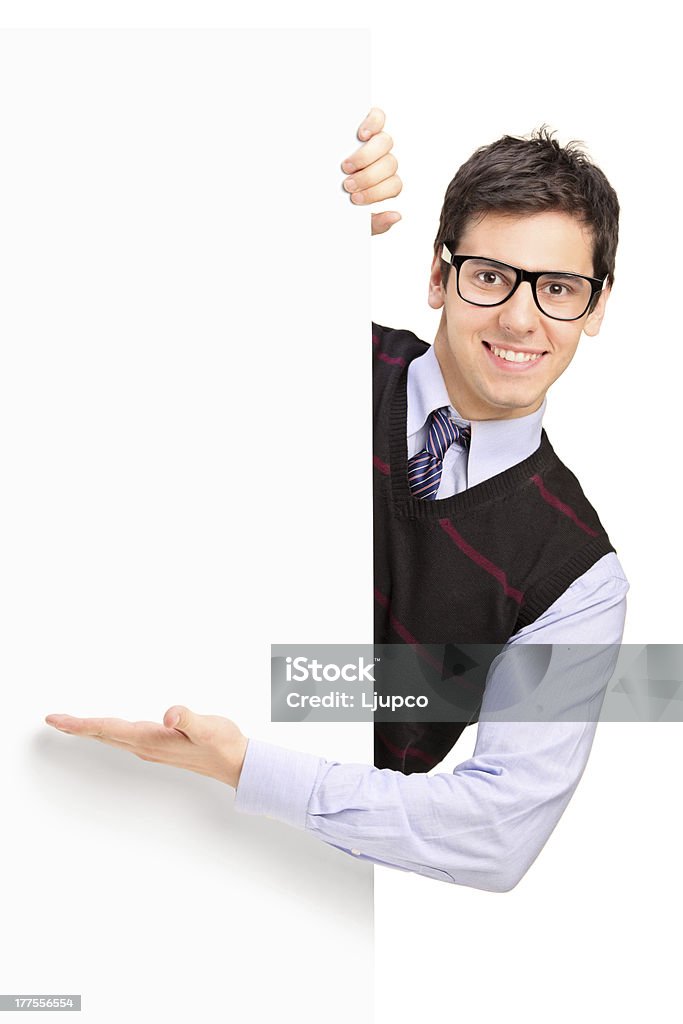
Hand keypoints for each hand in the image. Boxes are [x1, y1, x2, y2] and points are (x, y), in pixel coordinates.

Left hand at [45, 706, 247, 788]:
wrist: (235, 763)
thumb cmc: (222, 744)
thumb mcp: (208, 726)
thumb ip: (188, 718)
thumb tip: (170, 715)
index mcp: (151, 740)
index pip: (107, 728)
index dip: (80, 724)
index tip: (55, 720)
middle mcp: (145, 746)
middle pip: (103, 734)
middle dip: (77, 727)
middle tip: (52, 720)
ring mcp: (150, 748)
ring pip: (111, 737)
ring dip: (90, 730)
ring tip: (71, 723)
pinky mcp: (157, 746)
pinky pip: (122, 738)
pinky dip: (106, 731)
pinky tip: (106, 728)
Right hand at [341, 108, 401, 234]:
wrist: (311, 189)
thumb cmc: (333, 202)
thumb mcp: (352, 220)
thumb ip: (375, 224)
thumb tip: (396, 216)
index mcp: (382, 183)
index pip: (394, 185)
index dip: (378, 192)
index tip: (355, 199)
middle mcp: (382, 161)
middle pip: (390, 164)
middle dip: (368, 178)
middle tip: (347, 185)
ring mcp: (374, 141)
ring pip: (386, 143)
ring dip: (366, 156)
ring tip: (346, 166)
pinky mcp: (365, 124)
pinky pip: (378, 118)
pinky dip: (373, 124)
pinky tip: (362, 135)